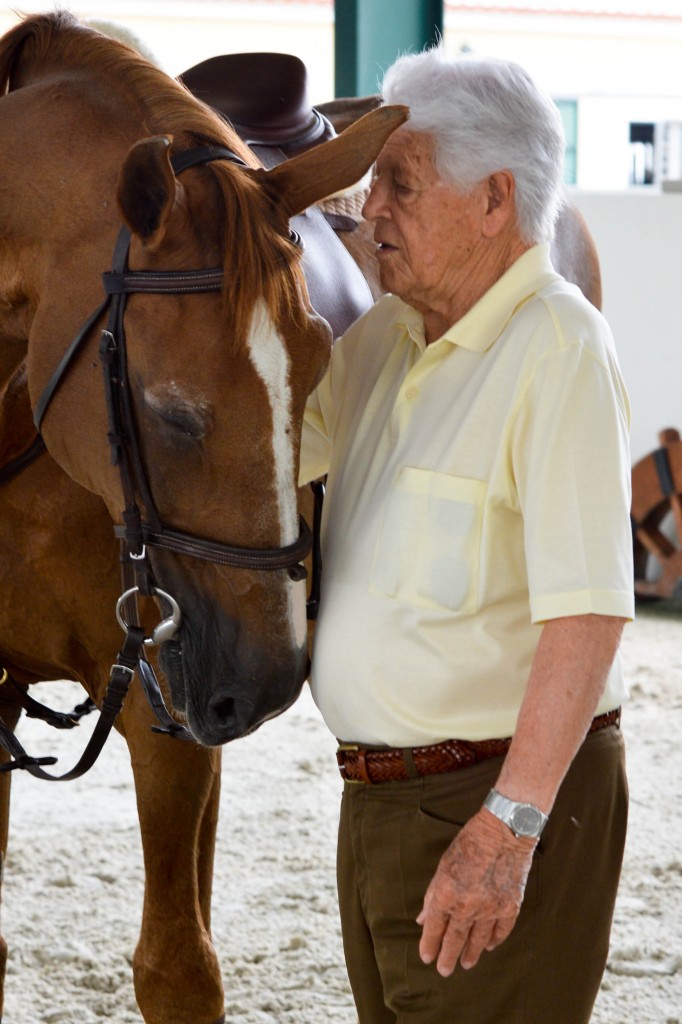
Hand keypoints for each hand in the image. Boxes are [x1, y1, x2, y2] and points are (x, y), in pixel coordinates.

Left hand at [416, 808, 535, 975]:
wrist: (504, 831)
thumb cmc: (470, 843)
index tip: (426, 956)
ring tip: (465, 964)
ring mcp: (490, 909)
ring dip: (470, 954)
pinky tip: (488, 946)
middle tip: (443, 971)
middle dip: (447, 957)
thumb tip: (424, 917)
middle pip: (455, 940)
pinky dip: (493, 940)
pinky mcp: (510, 907)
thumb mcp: (443, 865)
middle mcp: (467, 906)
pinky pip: (500, 931)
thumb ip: (433, 894)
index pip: (434, 928)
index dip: (429, 944)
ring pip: (478, 940)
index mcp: (446, 894)